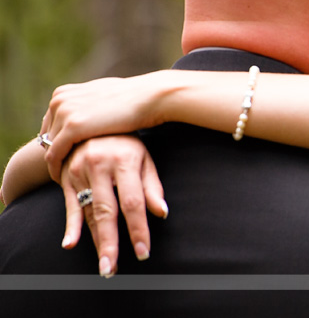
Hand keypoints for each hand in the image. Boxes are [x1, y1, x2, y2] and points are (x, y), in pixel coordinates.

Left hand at [41, 73, 166, 181]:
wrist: (148, 97)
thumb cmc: (132, 99)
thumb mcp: (100, 97)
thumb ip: (86, 104)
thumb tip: (85, 112)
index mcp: (63, 93)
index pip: (50, 124)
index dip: (57, 142)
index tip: (65, 157)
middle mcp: (59, 101)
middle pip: (47, 136)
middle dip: (55, 153)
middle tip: (64, 171)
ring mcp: (64, 113)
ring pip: (48, 147)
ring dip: (56, 163)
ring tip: (65, 179)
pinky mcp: (73, 127)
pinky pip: (55, 155)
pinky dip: (57, 169)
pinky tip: (65, 180)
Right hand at [60, 134, 167, 276]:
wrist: (91, 120)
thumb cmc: (126, 143)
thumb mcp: (144, 157)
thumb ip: (152, 186)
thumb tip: (162, 213)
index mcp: (125, 160)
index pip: (133, 202)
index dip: (138, 228)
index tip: (143, 252)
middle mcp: (100, 165)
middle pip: (107, 211)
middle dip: (110, 243)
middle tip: (112, 269)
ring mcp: (80, 171)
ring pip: (89, 212)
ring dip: (96, 240)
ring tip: (104, 265)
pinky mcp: (66, 177)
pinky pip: (69, 205)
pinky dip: (71, 226)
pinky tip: (70, 244)